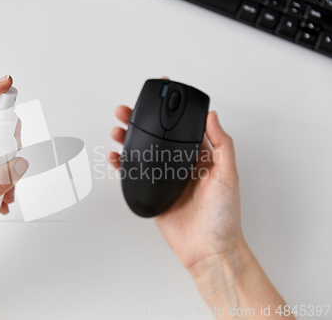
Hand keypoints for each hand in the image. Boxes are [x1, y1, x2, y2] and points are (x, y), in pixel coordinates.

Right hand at [109, 101, 241, 271]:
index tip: (162, 94)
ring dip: (129, 139)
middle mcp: (182, 165)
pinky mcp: (154, 194)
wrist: (208, 249)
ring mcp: (166, 179)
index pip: (184, 128)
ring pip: (144, 153)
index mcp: (201, 158)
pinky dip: (123, 165)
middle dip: (143, 122)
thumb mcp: (229, 176)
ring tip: (118, 129)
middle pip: (158, 137)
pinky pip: (135, 175)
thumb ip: (222, 145)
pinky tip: (116, 157)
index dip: (172, 111)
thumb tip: (212, 116)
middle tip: (128, 110)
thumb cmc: (224, 216)